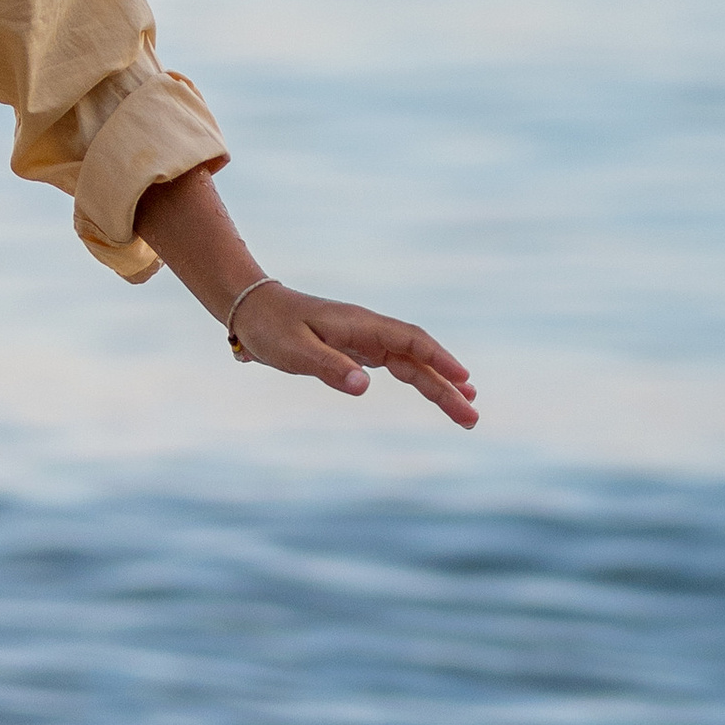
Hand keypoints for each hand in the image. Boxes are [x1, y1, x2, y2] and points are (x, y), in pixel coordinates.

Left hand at [233, 283, 477, 428]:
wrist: (251, 309)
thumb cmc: (271, 327)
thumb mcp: (295, 350)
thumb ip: (329, 367)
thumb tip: (365, 387)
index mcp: (361, 325)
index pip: (411, 341)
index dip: (440, 360)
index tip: (464, 380)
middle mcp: (370, 330)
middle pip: (419, 358)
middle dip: (448, 386)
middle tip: (473, 416)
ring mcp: (366, 339)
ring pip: (411, 364)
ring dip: (438, 386)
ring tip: (466, 410)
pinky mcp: (357, 349)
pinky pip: (398, 364)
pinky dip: (419, 378)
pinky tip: (435, 390)